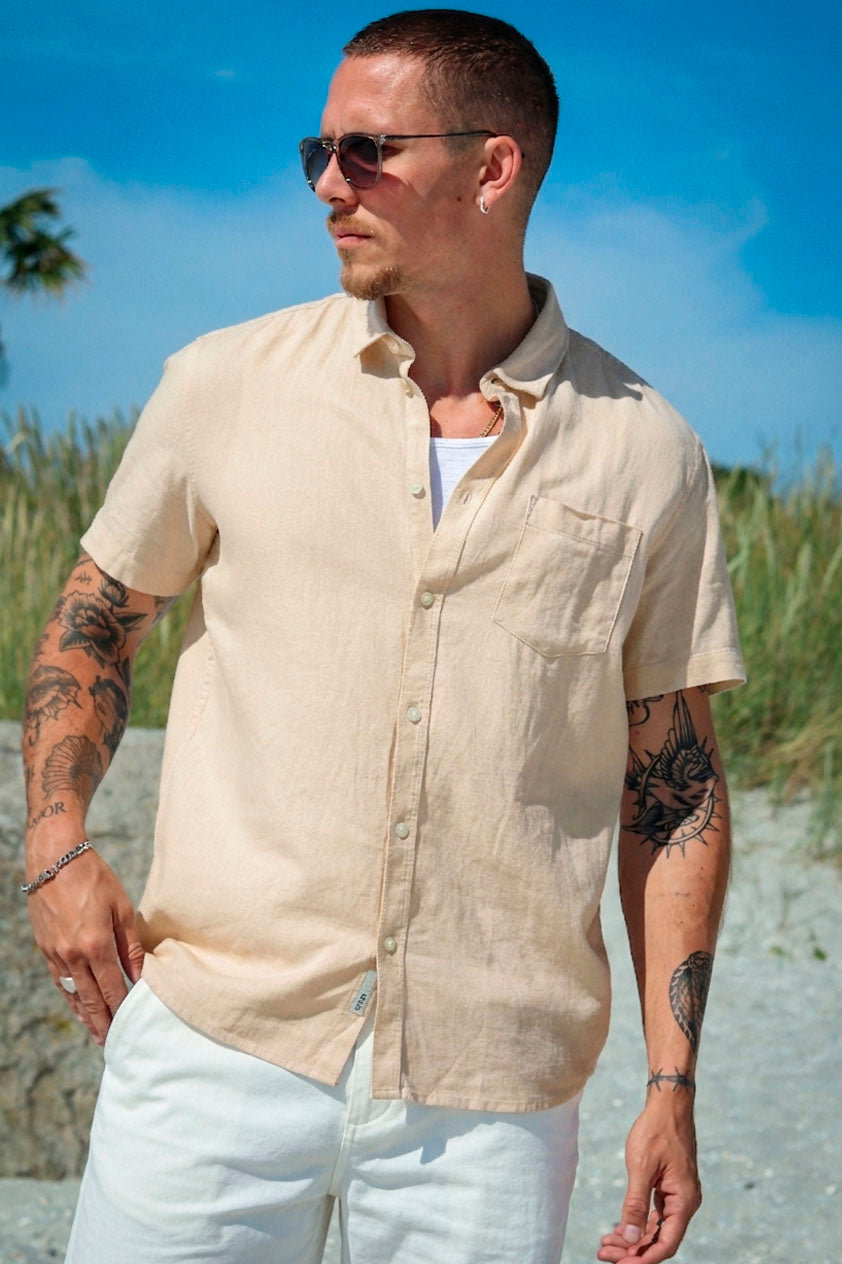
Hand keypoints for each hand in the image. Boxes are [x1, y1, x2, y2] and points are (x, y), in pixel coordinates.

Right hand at [26, 846, 144, 1044]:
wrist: (55, 860)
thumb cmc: (95, 879)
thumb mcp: (121, 908)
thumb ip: (131, 946)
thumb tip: (140, 976)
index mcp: (96, 945)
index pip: (112, 988)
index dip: (122, 1009)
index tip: (132, 1025)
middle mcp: (73, 955)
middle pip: (91, 999)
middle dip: (103, 1022)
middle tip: (114, 1043)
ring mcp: (56, 953)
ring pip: (72, 994)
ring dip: (85, 1016)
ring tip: (96, 1033)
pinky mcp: (45, 948)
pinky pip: (59, 981)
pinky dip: (69, 998)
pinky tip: (77, 1006)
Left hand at [596, 1101, 700, 1262]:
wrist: (667, 1104)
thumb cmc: (656, 1130)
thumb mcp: (641, 1166)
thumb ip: (635, 1205)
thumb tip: (630, 1239)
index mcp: (684, 1200)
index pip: (666, 1244)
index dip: (643, 1259)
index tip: (619, 1263)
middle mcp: (685, 1203)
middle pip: (660, 1240)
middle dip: (632, 1250)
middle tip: (603, 1253)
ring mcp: (678, 1196)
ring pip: (656, 1230)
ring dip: (633, 1240)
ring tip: (606, 1244)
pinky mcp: (670, 1189)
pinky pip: (655, 1216)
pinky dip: (638, 1224)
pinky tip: (619, 1230)